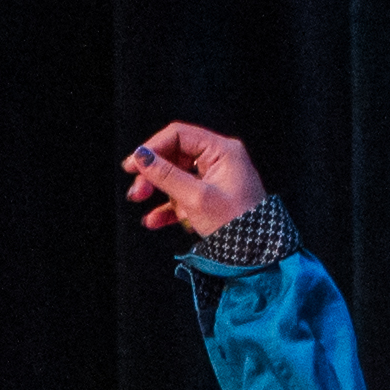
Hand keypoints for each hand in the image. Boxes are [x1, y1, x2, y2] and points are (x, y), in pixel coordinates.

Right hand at [118, 123, 268, 241]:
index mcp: (221, 151)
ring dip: (158, 192)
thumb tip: (141, 156)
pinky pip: (183, 195)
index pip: (179, 136)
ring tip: (143, 206)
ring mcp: (214, 179)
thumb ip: (166, 175)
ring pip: (176, 177)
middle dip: (153, 174)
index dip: (153, 148)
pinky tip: (155, 219)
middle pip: (175, 156)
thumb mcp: (195, 197)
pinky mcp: (210, 197)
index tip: (133, 165)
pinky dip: (168, 207)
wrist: (256, 253)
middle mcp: (219, 160)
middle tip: (138, 191)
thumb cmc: (235, 223)